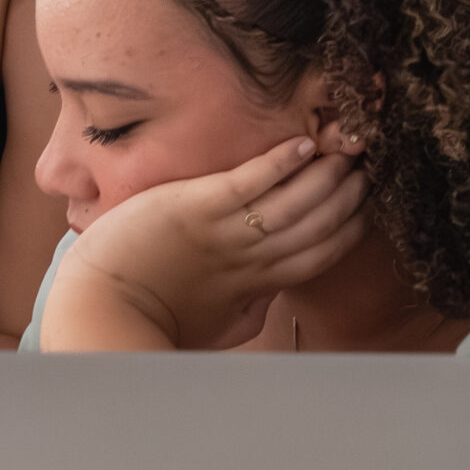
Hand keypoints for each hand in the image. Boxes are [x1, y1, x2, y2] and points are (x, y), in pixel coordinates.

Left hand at [44, 136, 368, 350]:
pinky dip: (281, 162)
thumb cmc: (148, 317)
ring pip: (295, 202)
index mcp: (255, 285)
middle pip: (317, 226)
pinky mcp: (196, 207)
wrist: (101, 310)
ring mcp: (224, 232)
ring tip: (346, 150)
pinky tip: (305, 144)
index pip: (318, 255)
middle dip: (348, 197)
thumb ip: (242, 311)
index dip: (347, 229)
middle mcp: (249, 259)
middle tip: (368, 169)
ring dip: (326, 175)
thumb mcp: (210, 325)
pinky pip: (251, 182)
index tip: (366, 207)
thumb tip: (263, 302)